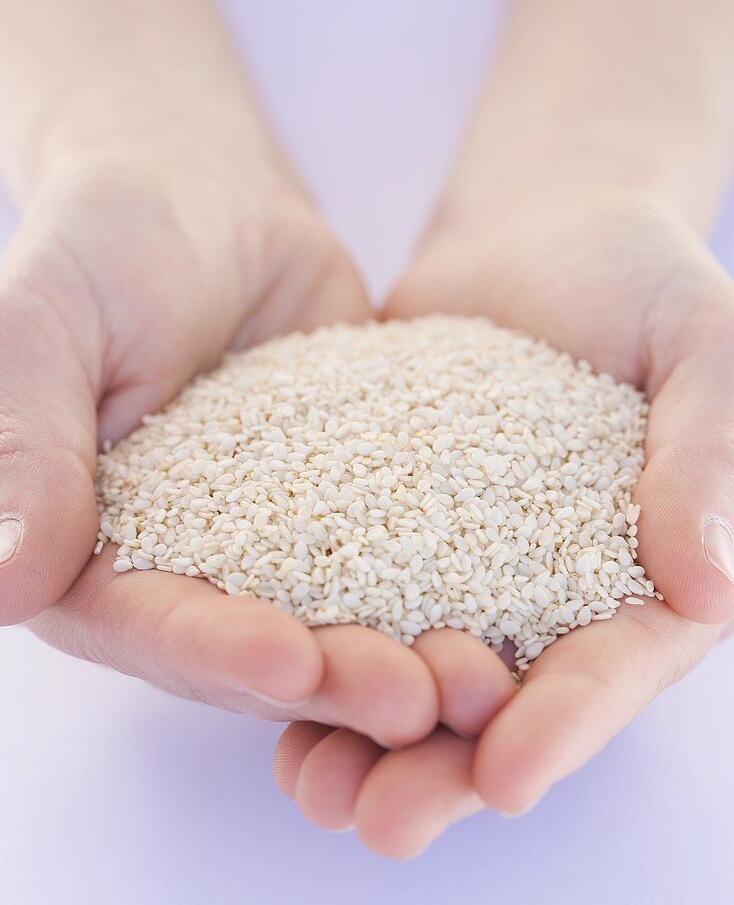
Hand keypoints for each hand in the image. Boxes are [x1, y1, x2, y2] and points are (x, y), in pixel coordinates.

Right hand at [0, 143, 445, 744]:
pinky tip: (512, 613)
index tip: (292, 664)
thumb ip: (21, 444)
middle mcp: (178, 578)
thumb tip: (3, 584)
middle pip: (254, 652)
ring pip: (335, 627)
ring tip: (482, 679)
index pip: (146, 625)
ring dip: (403, 660)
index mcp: (85, 558)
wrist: (206, 205)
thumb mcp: (46, 323)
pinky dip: (447, 594)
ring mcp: (267, 558)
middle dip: (334, 681)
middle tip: (419, 699)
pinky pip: (397, 566)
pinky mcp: (345, 523)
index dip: (216, 651)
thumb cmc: (105, 245)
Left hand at [276, 184, 731, 856]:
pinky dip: (314, 650)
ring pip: (417, 673)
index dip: (564, 728)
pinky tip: (263, 693)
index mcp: (643, 577)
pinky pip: (351, 599)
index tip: (505, 780)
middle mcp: (550, 595)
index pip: (611, 668)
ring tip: (309, 792)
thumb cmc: (644, 284)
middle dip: (443, 767)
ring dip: (365, 740)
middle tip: (382, 826)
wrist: (542, 239)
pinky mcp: (387, 532)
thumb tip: (714, 589)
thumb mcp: (702, 350)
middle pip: (503, 702)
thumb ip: (707, 459)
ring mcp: (463, 570)